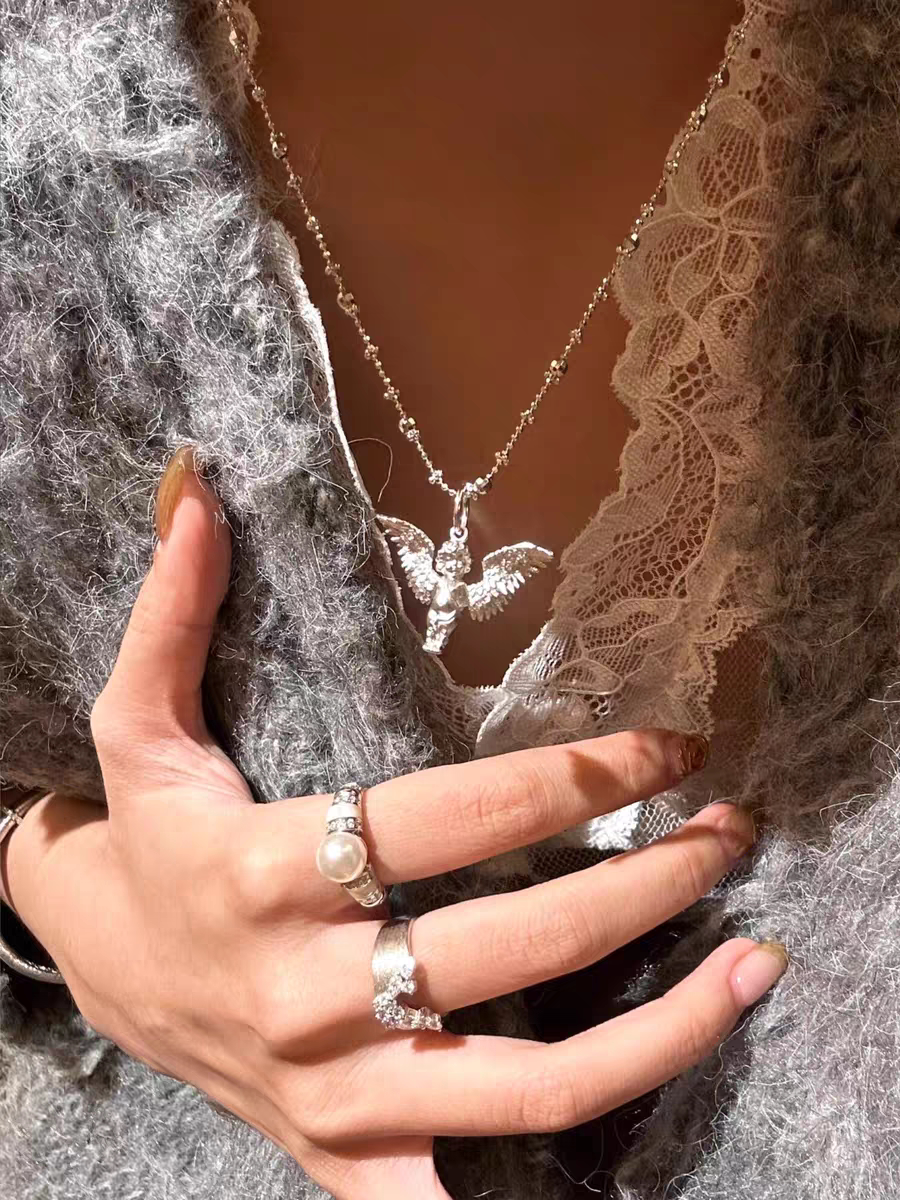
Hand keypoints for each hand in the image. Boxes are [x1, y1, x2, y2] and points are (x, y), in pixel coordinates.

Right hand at [4, 447, 784, 1199]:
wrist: (100, 972)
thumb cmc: (139, 840)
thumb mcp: (134, 725)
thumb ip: (173, 610)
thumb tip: (196, 489)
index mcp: (267, 873)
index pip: (452, 819)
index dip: (575, 775)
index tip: (668, 744)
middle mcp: (308, 992)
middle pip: (514, 945)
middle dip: (647, 882)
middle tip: (728, 829)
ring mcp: (333, 1091)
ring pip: (524, 1083)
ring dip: (661, 1032)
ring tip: (753, 964)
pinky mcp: (343, 1156)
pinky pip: (461, 1192)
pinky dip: (555, 1168)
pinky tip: (648, 1092)